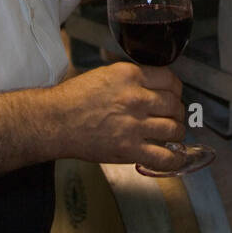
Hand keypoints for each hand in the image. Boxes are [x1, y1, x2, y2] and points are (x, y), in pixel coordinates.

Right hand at [49, 62, 187, 171]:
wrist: (55, 122)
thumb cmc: (74, 98)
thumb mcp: (105, 74)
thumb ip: (130, 78)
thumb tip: (151, 84)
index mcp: (130, 76)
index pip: (169, 79)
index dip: (175, 89)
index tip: (173, 94)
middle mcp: (135, 98)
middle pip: (174, 104)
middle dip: (177, 111)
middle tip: (173, 115)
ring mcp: (134, 126)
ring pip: (174, 129)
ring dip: (177, 132)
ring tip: (172, 134)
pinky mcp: (129, 149)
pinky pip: (164, 156)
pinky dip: (175, 158)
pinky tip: (177, 156)